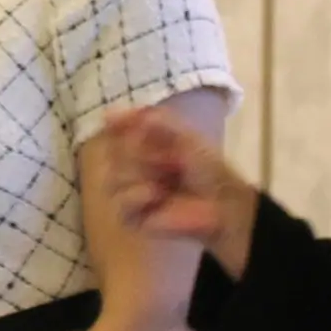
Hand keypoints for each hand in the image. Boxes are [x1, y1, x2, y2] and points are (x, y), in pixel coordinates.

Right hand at [99, 106, 259, 278]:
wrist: (221, 203)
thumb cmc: (206, 168)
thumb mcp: (183, 135)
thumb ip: (152, 120)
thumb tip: (109, 113)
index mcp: (143, 147)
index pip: (115, 132)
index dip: (117, 127)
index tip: (119, 123)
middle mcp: (133, 168)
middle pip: (111, 155)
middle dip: (135, 155)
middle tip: (163, 161)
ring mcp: (131, 193)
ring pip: (111, 179)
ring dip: (138, 177)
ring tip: (162, 183)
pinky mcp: (133, 217)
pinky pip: (119, 203)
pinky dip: (137, 197)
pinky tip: (156, 197)